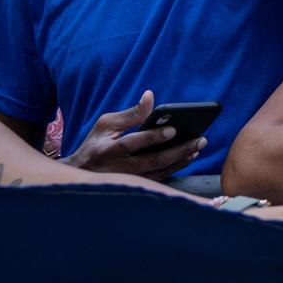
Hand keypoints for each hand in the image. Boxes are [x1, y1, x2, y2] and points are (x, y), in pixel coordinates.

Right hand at [63, 91, 205, 179]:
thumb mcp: (106, 125)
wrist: (82, 174)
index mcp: (108, 150)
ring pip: (160, 172)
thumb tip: (150, 96)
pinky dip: (176, 168)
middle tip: (200, 139)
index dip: (153, 137)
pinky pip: (160, 178)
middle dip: (179, 150)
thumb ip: (131, 113)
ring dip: (181, 160)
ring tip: (198, 147)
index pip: (132, 143)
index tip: (173, 129)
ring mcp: (128, 180)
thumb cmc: (96, 144)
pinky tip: (189, 157)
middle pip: (153, 161)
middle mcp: (118, 168)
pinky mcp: (136, 186)